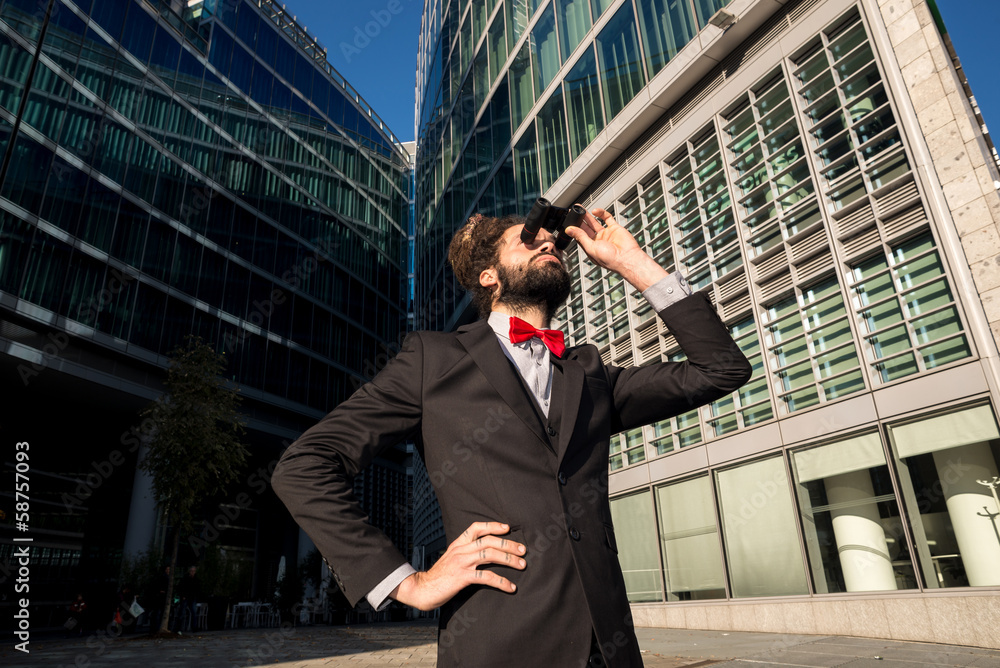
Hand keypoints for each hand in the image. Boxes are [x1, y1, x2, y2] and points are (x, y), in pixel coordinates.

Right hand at [391, 521, 525, 610]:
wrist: (422, 589)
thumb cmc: (439, 576)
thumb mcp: (451, 559)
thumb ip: (465, 553)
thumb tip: (485, 552)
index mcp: (458, 544)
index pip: (476, 528)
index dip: (493, 526)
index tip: (507, 528)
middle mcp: (460, 550)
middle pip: (488, 541)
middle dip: (508, 544)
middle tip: (523, 550)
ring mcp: (461, 563)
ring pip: (489, 555)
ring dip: (509, 559)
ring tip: (522, 565)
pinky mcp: (462, 577)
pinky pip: (486, 577)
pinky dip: (501, 581)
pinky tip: (510, 587)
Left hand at [564, 208, 667, 291]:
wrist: (627, 258)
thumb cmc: (610, 259)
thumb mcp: (591, 248)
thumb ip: (581, 237)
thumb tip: (569, 230)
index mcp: (591, 248)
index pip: (580, 236)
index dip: (574, 229)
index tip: (568, 222)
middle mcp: (598, 241)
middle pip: (586, 228)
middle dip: (579, 220)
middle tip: (573, 212)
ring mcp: (606, 234)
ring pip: (594, 222)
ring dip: (587, 216)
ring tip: (580, 209)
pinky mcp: (614, 228)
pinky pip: (607, 218)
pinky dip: (601, 213)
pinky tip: (595, 211)